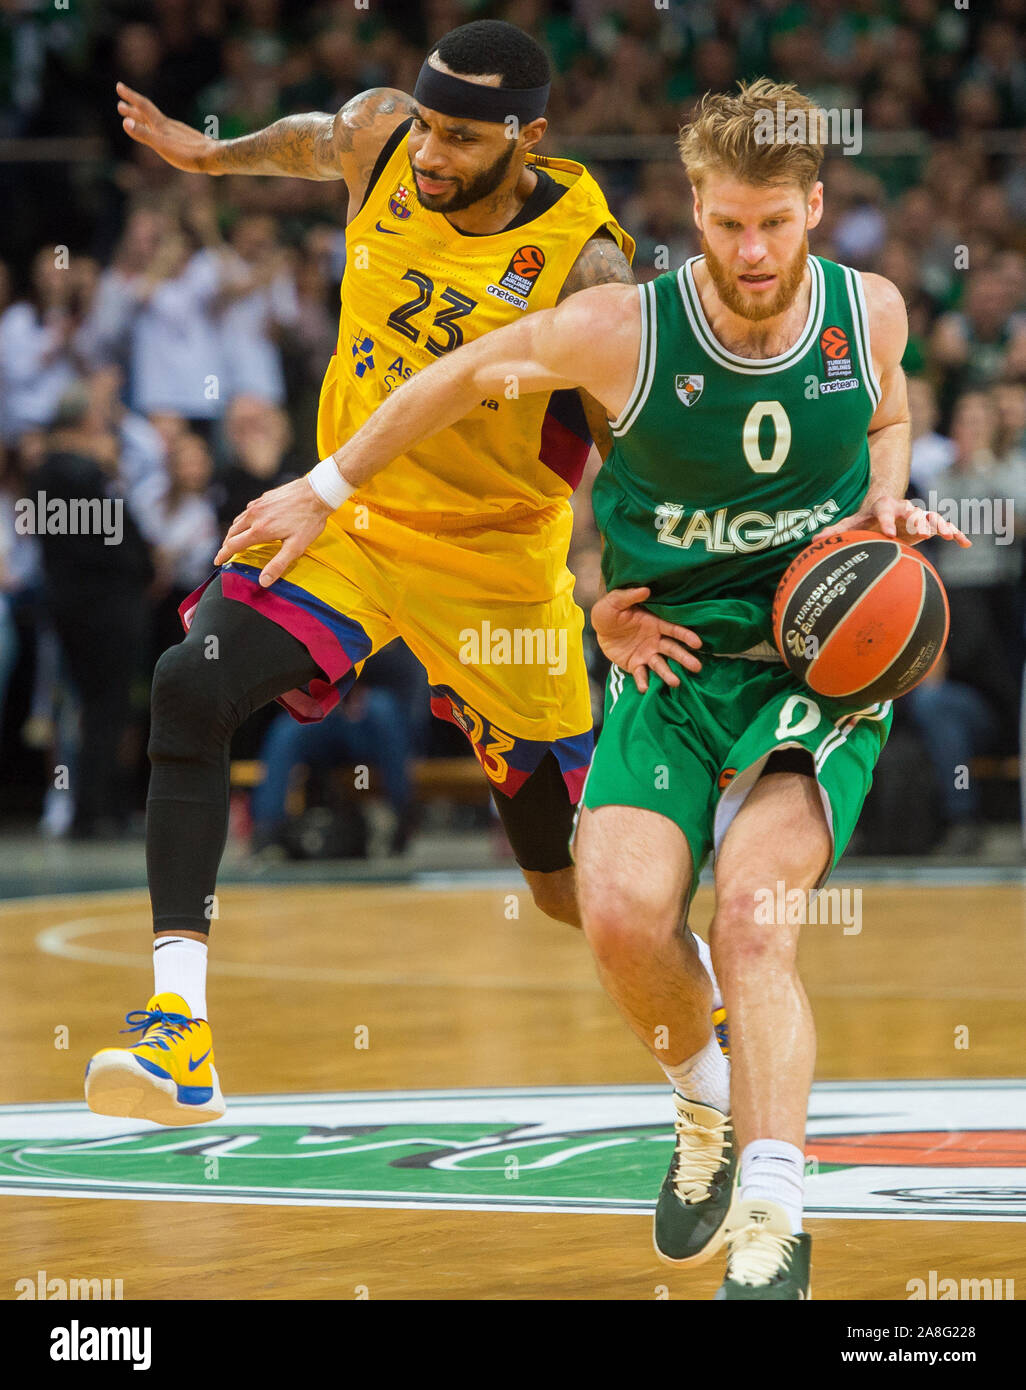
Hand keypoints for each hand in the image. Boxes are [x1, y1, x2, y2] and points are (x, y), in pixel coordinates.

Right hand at [117, 82, 216, 172]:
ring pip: (158, 122)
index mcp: (162, 125)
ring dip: (145, 120)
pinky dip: (158, 129)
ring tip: (138, 120)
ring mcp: (179, 132)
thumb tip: (125, 121)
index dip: (130, 97)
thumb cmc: (188, 154)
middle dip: (133, 109)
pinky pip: (167, 131)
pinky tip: (163, 136)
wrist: (216, 157)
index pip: (143, 106)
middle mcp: (170, 125)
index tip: (119, 86)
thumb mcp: (162, 146)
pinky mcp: (187, 140)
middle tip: (120, 105)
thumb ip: (144, 134)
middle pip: (148, 114)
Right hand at [214, 477, 330, 586]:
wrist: (317, 492)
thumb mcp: (296, 547)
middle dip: (227, 544)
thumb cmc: (309, 521)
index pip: (233, 545)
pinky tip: (250, 523)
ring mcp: (258, 504)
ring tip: (235, 540)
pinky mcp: (264, 497)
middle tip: (225, 553)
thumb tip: (263, 582)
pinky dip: (244, 520)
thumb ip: (278, 565)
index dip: (223, 554)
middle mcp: (254, 516)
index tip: (217, 561)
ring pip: (239, 520)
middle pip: (232, 532)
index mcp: (260, 530)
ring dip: (234, 531)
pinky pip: (248, 510)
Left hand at [591, 586, 701, 693]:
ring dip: (668, 674)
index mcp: (656, 624)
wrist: (599, 628)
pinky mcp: (635, 665)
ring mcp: (647, 654)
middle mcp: (655, 640)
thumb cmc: (610, 611)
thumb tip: (645, 590)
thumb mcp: (615, 601)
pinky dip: (643, 682)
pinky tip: (645, 689)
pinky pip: (641, 674)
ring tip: (676, 683)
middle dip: (684, 658)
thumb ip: (629, 596)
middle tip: (697, 667)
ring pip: (660, 665)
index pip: (674, 630)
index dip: (686, 636)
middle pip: (673, 650)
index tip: (697, 643)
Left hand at [818, 488, 970, 547]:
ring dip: (940, 525)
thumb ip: (836, 531)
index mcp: (883, 508)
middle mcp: (903, 509)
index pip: (884, 510)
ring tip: (950, 535)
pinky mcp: (928, 524)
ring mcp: (917, 516)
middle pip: (912, 511)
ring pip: (931, 517)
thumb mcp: (852, 523)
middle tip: (924, 532)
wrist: (884, 506)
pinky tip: (966, 544)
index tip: (889, 534)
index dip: (887, 520)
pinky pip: (944, 527)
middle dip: (918, 520)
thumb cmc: (865, 519)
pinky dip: (955, 533)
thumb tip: (814, 540)